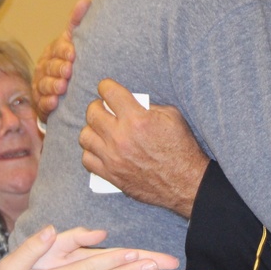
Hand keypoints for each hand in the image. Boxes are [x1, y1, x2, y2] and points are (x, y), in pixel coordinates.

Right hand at [32, 0, 89, 121]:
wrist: (64, 89)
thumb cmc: (69, 61)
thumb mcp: (73, 41)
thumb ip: (77, 22)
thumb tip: (85, 0)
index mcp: (53, 51)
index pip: (57, 48)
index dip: (64, 51)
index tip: (73, 53)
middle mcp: (44, 68)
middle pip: (49, 67)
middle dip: (58, 69)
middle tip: (68, 71)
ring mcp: (41, 85)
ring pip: (44, 84)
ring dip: (53, 86)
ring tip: (62, 87)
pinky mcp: (41, 103)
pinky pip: (41, 103)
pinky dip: (47, 103)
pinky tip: (54, 102)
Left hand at [80, 79, 207, 218]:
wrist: (185, 182)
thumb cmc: (181, 147)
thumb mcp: (172, 117)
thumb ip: (148, 106)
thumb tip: (129, 103)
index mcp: (137, 119)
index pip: (109, 93)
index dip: (106, 86)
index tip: (106, 88)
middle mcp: (121, 137)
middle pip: (92, 113)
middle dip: (97, 106)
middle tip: (104, 108)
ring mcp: (113, 158)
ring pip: (85, 136)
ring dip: (92, 129)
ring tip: (101, 129)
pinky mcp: (110, 175)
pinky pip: (87, 159)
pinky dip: (92, 152)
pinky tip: (100, 148)